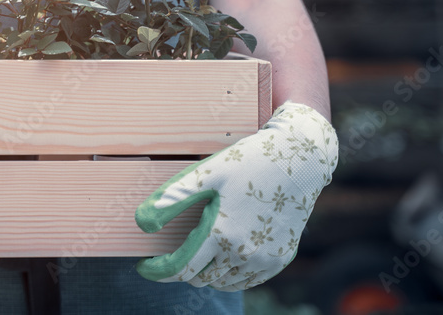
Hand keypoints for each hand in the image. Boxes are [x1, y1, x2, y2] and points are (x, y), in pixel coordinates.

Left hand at [134, 101, 337, 290]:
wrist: (300, 160)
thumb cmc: (250, 161)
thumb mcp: (207, 173)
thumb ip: (172, 198)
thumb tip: (141, 222)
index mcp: (221, 233)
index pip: (179, 269)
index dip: (157, 271)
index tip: (144, 266)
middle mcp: (244, 254)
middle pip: (199, 278)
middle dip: (182, 268)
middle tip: (177, 248)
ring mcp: (265, 260)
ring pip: (222, 283)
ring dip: (207, 272)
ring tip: (201, 249)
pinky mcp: (280, 259)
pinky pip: (247, 281)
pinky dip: (231, 274)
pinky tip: (226, 254)